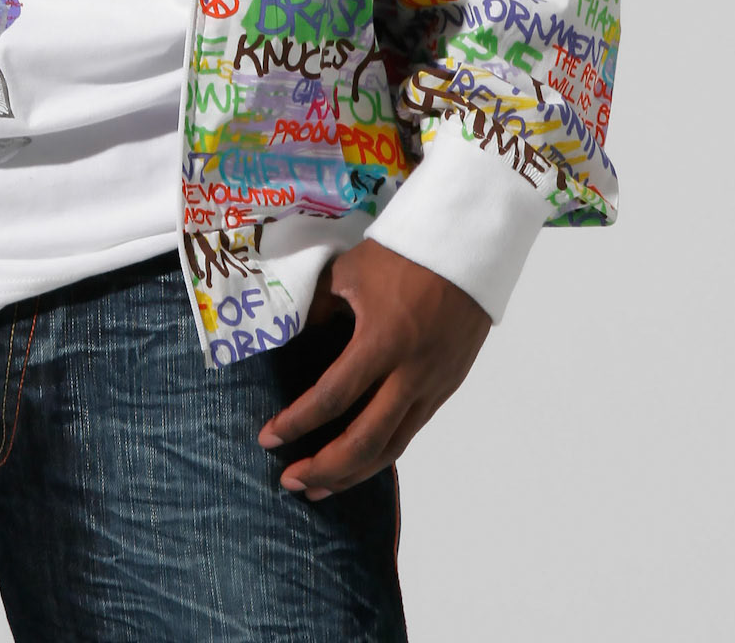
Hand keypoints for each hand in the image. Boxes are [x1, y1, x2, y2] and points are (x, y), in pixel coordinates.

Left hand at [258, 239, 489, 499]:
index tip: (268, 438)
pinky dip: (380, 453)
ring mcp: (434, 385)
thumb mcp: (348, 273)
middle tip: (289, 481)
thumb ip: (318, 310)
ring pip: (392, 447)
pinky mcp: (446, 387)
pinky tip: (357, 460)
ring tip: (319, 486)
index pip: (332, 398)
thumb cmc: (402, 255)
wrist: (466, 247)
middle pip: (365, 441)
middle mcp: (411, 374)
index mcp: (382, 342)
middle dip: (324, 468)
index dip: (297, 423)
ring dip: (353, 473)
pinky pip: (410, 431)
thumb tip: (295, 340)